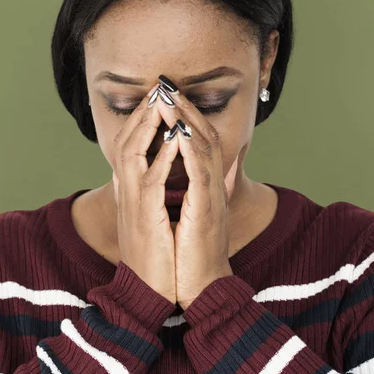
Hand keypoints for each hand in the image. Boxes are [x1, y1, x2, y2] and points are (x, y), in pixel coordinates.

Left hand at [154, 84, 241, 310]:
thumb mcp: (183, 214)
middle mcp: (212, 186)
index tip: (165, 96)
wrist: (201, 287)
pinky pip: (200, 175)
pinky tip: (178, 134)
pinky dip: (190, 152)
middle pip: (203, 136)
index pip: (196, 142)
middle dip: (185, 108)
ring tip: (169, 100)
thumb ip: (179, 190)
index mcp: (203, 185)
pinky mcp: (207, 212)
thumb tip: (162, 172)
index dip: (183, 116)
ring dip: (186, 122)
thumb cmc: (189, 252)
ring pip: (203, 150)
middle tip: (167, 85)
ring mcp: (211, 197)